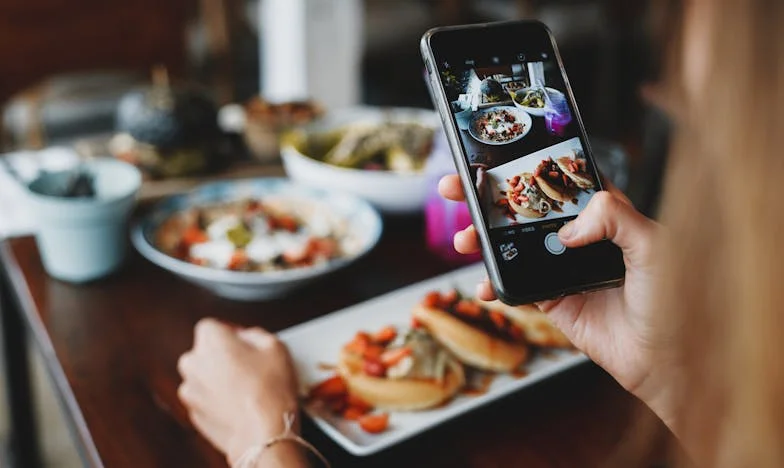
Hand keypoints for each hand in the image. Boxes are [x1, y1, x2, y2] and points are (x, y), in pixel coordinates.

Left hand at [177, 319, 306, 466]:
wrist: (263, 430)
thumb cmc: (270, 387)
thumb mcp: (275, 345)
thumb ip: (254, 333)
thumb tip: (247, 337)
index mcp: (210, 339)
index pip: (213, 326)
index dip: (231, 333)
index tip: (245, 343)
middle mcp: (192, 362)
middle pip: (205, 352)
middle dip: (222, 356)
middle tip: (249, 366)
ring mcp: (190, 390)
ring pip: (204, 377)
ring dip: (219, 379)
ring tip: (246, 389)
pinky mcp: (194, 414)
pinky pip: (206, 400)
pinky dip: (218, 400)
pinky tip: (240, 405)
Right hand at [438, 176, 675, 426]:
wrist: (666, 360)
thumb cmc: (675, 300)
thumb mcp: (655, 246)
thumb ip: (615, 217)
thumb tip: (567, 228)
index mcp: (605, 213)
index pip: (559, 179)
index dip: (525, 165)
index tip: (491, 158)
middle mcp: (580, 236)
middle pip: (524, 208)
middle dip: (485, 197)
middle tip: (454, 187)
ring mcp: (562, 267)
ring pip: (511, 244)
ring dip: (481, 240)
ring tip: (463, 240)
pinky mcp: (552, 299)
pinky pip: (514, 286)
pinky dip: (492, 286)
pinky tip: (482, 286)